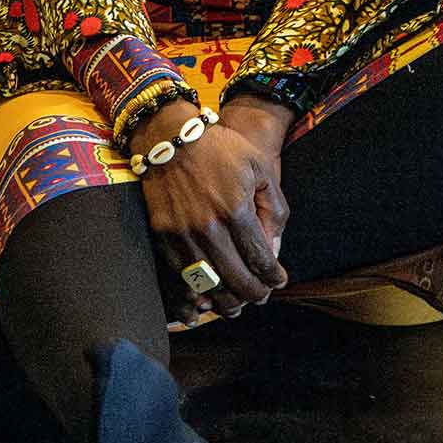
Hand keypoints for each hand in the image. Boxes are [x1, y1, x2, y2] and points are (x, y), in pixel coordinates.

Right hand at [132, 100, 290, 323]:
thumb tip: (274, 248)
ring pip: (209, 284)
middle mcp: (209, 227)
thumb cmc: (220, 148)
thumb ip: (272, 208)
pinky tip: (208, 297)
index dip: (273, 275)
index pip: (260, 258)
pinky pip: (183, 275)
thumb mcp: (259, 167)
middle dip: (254, 293)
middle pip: (237, 278)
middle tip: (262, 296)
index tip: (279, 280)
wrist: (170, 137)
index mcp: (236, 209)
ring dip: (227, 301)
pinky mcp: (163, 235)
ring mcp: (183, 234)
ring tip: (238, 305)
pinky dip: (197, 293)